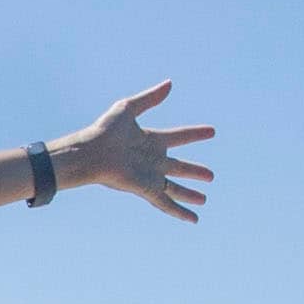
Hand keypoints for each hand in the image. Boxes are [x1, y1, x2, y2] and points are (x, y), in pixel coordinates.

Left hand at [59, 80, 216, 220]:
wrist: (91, 153)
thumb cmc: (105, 131)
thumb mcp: (129, 108)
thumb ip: (150, 98)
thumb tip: (169, 84)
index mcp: (151, 140)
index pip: (179, 137)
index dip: (195, 134)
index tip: (212, 131)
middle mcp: (152, 160)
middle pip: (179, 167)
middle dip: (195, 171)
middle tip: (211, 175)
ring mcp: (150, 176)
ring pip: (175, 188)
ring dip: (190, 194)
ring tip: (204, 199)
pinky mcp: (146, 189)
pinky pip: (167, 203)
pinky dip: (180, 212)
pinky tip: (193, 219)